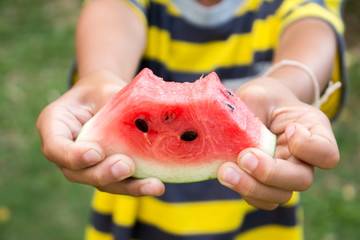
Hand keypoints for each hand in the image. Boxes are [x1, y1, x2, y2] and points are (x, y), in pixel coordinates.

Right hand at [37, 70, 164, 195]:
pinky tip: (155, 185)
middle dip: (103, 173)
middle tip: (126, 166)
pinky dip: (136, 185)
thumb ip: (115, 103)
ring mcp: (85, 166)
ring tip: (152, 186)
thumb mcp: (105, 88)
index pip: (55, 147)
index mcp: (55, 125)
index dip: (73, 155)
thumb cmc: (100, 89)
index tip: (96, 153)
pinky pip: (118, 182)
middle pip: (77, 172)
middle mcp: (65, 151)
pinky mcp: (106, 171)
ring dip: (127, 186)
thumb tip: (142, 118)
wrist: (103, 97)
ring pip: (101, 183)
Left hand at [217, 77, 339, 209]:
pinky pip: (260, 199)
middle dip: (270, 172)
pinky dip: (243, 191)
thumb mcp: (259, 94)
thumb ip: (251, 109)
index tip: (288, 129)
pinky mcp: (264, 184)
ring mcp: (285, 175)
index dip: (308, 147)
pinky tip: (225, 174)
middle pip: (302, 180)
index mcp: (314, 132)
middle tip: (244, 157)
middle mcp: (304, 159)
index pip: (326, 153)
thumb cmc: (263, 98)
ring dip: (252, 187)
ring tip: (226, 171)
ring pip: (280, 196)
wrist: (259, 108)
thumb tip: (231, 134)